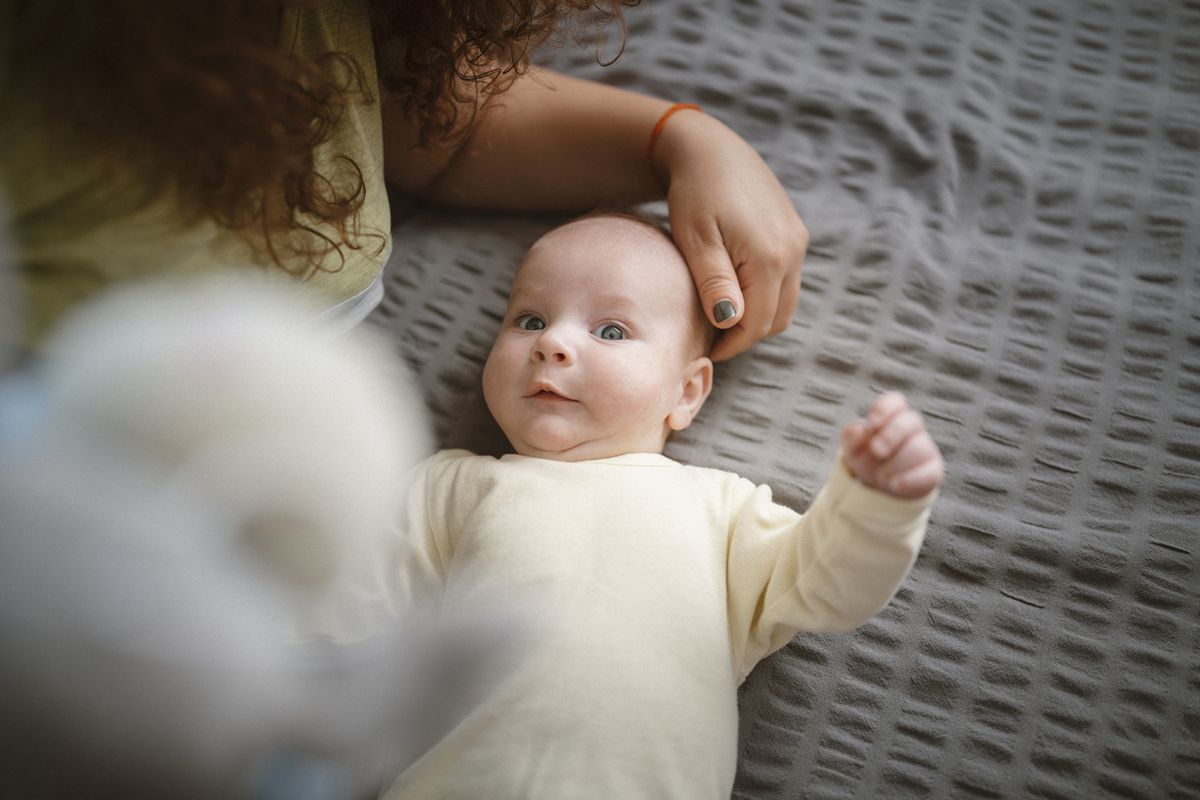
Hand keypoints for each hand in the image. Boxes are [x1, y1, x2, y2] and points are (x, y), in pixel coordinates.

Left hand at [654, 111, 807, 360]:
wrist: (709, 148)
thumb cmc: (693, 193)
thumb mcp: (696, 240)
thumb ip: (715, 283)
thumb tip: (731, 323)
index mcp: (770, 257)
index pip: (757, 323)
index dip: (732, 344)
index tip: (706, 350)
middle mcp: (793, 252)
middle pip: (777, 318)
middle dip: (747, 334)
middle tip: (713, 338)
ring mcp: (797, 241)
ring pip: (786, 301)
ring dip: (758, 315)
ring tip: (723, 315)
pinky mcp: (795, 232)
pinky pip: (786, 279)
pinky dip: (765, 294)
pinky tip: (735, 289)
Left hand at [841, 393, 943, 499]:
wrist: (881, 488)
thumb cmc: (868, 459)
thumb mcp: (853, 447)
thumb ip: (851, 436)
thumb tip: (860, 429)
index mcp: (891, 417)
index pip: (895, 401)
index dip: (885, 409)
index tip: (872, 423)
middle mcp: (911, 429)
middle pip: (912, 420)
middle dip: (892, 435)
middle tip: (876, 451)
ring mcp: (925, 448)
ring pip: (919, 447)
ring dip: (895, 464)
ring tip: (881, 476)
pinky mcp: (933, 471)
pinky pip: (930, 473)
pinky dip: (909, 480)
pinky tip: (894, 485)